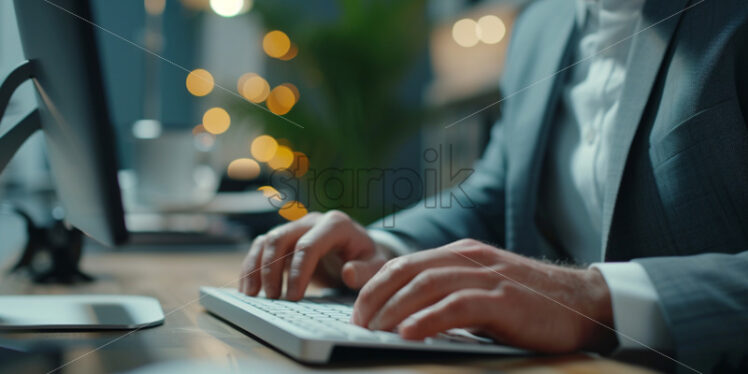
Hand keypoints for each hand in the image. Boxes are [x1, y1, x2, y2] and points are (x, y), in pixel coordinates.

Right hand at [239, 210, 390, 299]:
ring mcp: (296, 226)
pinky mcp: (285, 237)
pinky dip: (252, 266)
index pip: (309, 245)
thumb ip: (366, 270)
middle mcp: (312, 221)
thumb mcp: (376, 265)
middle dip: (272, 270)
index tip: (293, 298)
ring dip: (256, 267)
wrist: (361, 250)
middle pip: (281, 238)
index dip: (298, 272)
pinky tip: (248, 288)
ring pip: (267, 241)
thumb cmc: (368, 258)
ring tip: (252, 295)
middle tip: (272, 299)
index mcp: (336, 224)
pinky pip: (261, 247)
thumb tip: (348, 273)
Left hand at [351, 239, 615, 352]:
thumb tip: (405, 317)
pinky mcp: (503, 300)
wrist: (582, 303)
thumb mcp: (480, 291)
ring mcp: (487, 276)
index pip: (405, 263)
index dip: (375, 284)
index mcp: (460, 255)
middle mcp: (469, 259)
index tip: (355, 310)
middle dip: (375, 296)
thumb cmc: (527, 304)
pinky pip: (457, 306)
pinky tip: (409, 334)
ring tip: (373, 330)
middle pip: (407, 270)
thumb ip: (446, 295)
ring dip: (394, 309)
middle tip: (356, 323)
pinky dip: (429, 319)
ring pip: (426, 285)